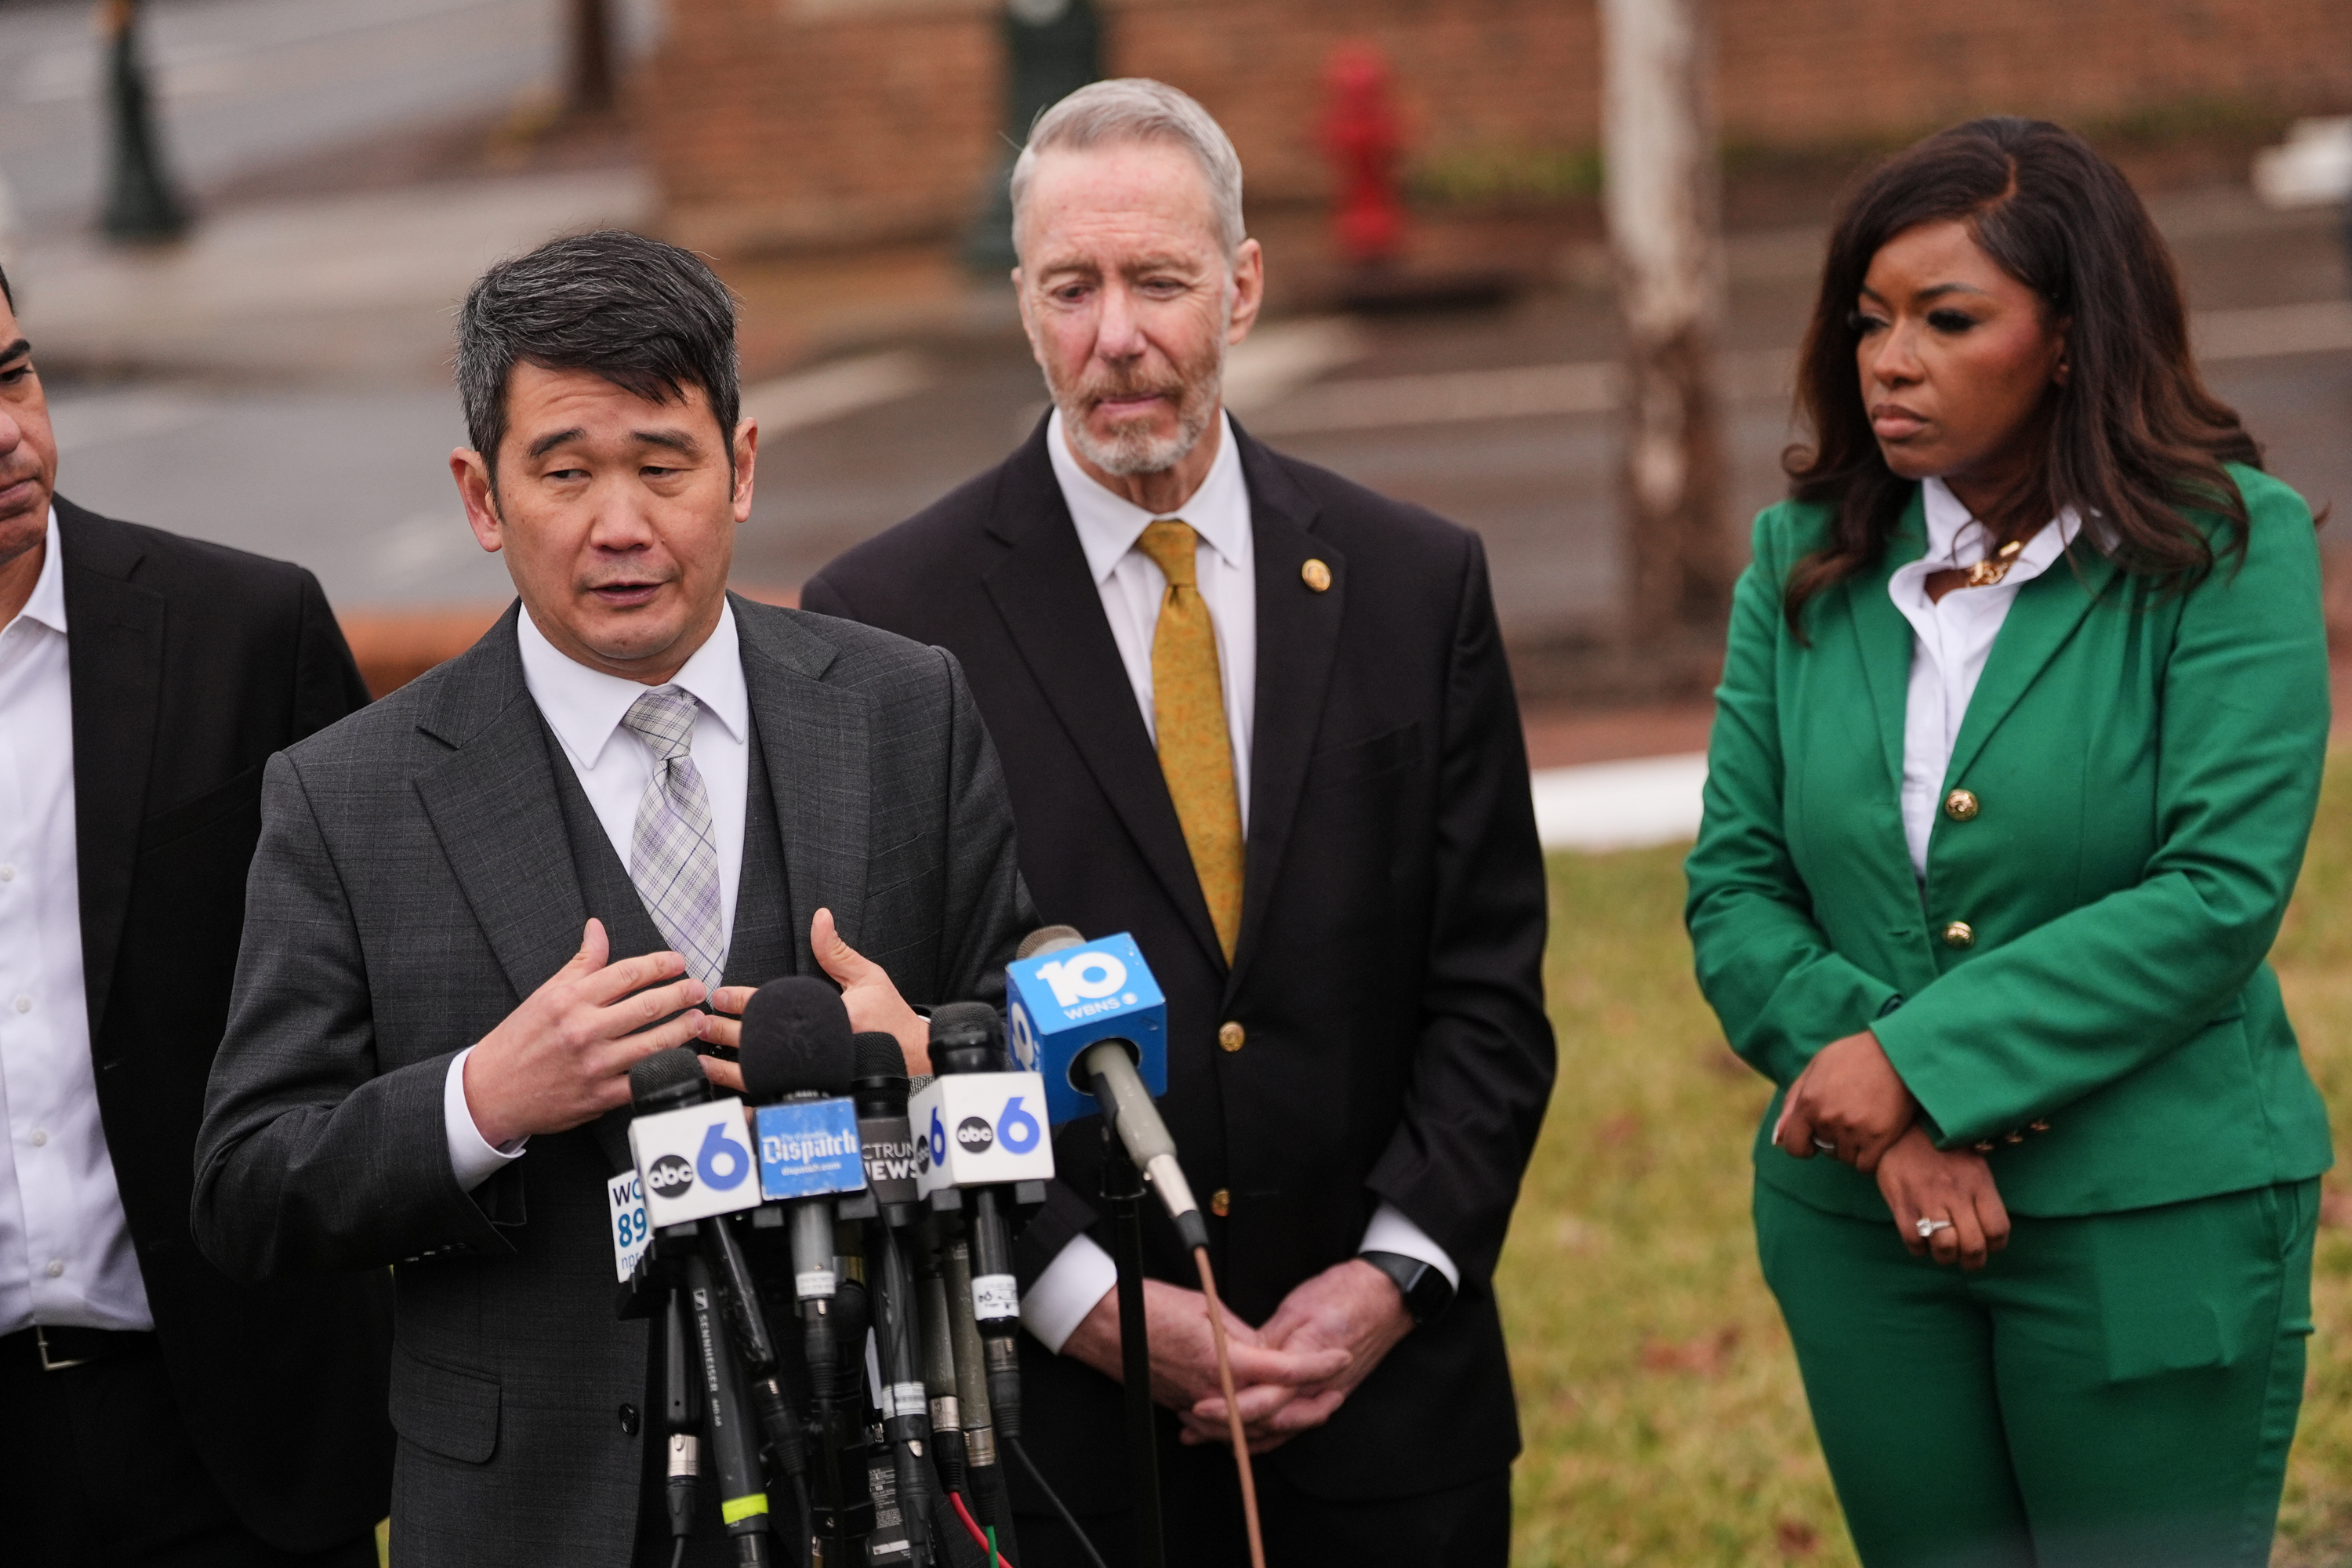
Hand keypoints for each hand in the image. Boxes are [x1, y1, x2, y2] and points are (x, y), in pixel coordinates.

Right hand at [461, 919, 709, 1145]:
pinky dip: (668, 1069)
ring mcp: (593, 1065)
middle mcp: (583, 1030)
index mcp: (569, 1000)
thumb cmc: (519, 1041)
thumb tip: (597, 927)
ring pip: (653, 1043)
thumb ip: (580, 963)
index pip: (627, 974)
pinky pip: (644, 1081)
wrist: (489, 1092)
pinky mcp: (599, 1096)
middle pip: (647, 1006)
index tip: (679, 962)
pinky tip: (684, 1058)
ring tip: (699, 1019)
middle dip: (681, 994)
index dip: (660, 965)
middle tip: (698, 989)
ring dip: (683, 1029)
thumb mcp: (545, 994)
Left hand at [689, 910, 929, 1089]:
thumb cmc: (890, 1018)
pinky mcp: (814, 1095)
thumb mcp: (868, 977)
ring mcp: (814, 1076)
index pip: (774, 1007)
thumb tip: (820, 917)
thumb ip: (837, 952)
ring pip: (761, 1076)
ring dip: (727, 1068)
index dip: (742, 1001)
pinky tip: (728, 1095)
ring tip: (701, 1060)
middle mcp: (817, 1050)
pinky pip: (774, 1101)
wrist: (912, 1057)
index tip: (719, 995)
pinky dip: (749, 1100)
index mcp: (829, 1018)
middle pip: (759, 1042)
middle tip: (698, 1024)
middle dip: (724, 1033)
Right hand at [1061, 1278, 1349, 1452]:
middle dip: (1311, 1406)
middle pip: (1275, 1413)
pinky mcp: (1185, 1410)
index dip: (1318, 1365)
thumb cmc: (1152, 1307)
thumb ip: (1243, 1333)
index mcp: (1223, 1361)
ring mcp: (1197, 1406)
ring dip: (1285, 1421)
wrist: (1107, 1324)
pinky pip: (1224, 1429)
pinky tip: (1263, 1422)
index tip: (1339, 1357)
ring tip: (1311, 1407)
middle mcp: (1213, 1392)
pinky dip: (1248, 1428)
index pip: (1285, 1370)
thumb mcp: (1207, 1307)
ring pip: (1252, 1428)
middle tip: (1335, 1392)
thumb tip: (1266, 1347)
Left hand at [1188, 1259, 1412, 1448]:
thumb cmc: (1344, 1294)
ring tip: (1201, 1433)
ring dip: (1239, 1434)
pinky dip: (1264, 1434)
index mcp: (1307, 1364)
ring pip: (1278, 1430)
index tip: (1198, 1406)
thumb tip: (1236, 1359)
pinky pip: (1292, 1425)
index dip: (1228, 1407)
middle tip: (1188, 1424)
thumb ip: (1267, 1340)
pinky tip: (1241, 1434)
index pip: (1263, 1399)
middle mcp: (1317, 1389)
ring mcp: (1325, 1396)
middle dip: (1226, 1429)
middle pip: (1266, 1424)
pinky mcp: (1326, 1395)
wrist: (1388, 1297)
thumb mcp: (1297, 1309)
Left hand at [1773, 1030, 1917, 1172]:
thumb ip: (1793, 1103)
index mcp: (1808, 1102)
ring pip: (1845, 1158)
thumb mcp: (1815, 1068)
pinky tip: (1876, 1138)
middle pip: (1824, 1149)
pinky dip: (1869, 1157)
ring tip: (1865, 1121)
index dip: (1803, 1145)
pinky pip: (1866, 1165)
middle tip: (1851, 1115)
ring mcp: (1854, 1129)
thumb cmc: (1853, 1056)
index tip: (1815, 1140)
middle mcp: (1828, 1119)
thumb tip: (1777, 1139)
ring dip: (1853, 1147)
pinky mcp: (1879, 1138)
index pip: (1793, 1146)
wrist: (1896, 1051)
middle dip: (1833, 1138)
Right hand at [1875, 1126, 2009, 1269]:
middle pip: (1973, 1245)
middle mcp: (1955, 1193)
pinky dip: (1919, 1249)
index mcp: (1978, 1182)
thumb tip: (1989, 1230)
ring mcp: (1927, 1199)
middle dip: (1973, 1262)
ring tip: (1944, 1252)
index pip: (1997, 1229)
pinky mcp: (1901, 1203)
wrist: (1900, 1129)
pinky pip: (1914, 1241)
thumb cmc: (1941, 1149)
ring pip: (1945, 1247)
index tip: (1989, 1246)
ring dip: (1946, 1257)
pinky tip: (1922, 1240)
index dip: (1996, 1246)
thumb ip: (1982, 1195)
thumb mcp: (1973, 1164)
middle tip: (1968, 1261)